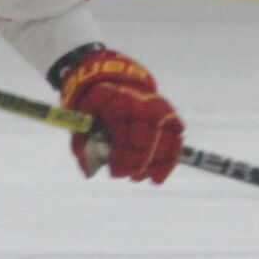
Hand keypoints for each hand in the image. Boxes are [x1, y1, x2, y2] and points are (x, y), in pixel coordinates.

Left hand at [58, 50, 183, 182]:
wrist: (117, 80)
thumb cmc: (98, 106)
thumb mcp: (82, 117)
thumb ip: (82, 144)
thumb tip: (89, 173)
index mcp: (118, 103)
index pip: (125, 140)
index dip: (120, 161)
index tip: (112, 171)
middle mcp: (143, 105)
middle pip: (145, 147)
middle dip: (134, 167)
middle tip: (122, 174)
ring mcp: (160, 110)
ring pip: (163, 147)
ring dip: (150, 168)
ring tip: (137, 177)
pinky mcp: (170, 116)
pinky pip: (176, 143)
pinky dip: (169, 163)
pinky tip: (158, 178)